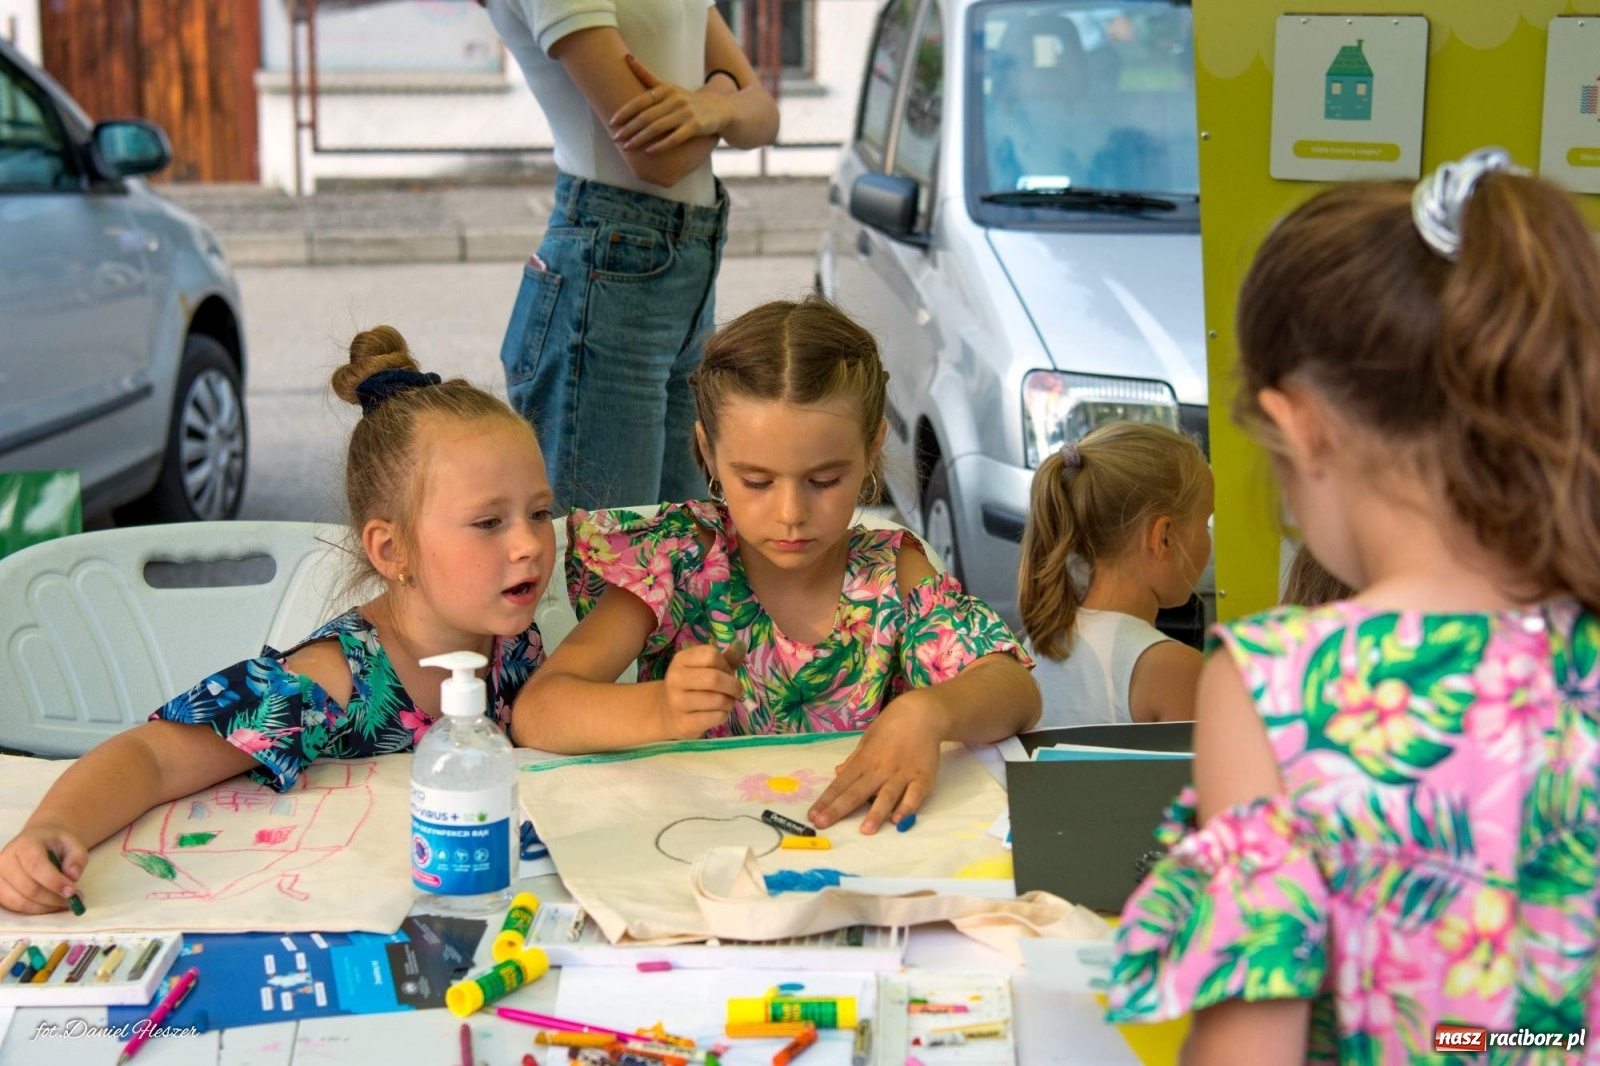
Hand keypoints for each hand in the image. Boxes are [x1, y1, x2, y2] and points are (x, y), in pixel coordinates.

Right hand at [0, 824, 86, 914]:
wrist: (38, 842)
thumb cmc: (55, 844)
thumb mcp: (72, 843)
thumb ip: (77, 857)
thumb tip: (73, 876)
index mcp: (25, 844)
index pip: (36, 865)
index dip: (54, 881)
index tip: (72, 891)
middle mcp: (5, 860)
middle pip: (28, 888)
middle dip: (53, 898)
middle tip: (74, 899)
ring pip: (20, 902)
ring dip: (45, 907)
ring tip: (64, 903)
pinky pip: (15, 907)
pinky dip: (35, 910)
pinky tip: (50, 905)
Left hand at [610, 54, 734, 151]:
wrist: (719, 109)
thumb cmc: (687, 100)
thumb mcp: (668, 86)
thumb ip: (647, 76)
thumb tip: (627, 58)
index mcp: (666, 89)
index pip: (641, 100)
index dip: (625, 111)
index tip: (612, 122)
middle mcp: (675, 99)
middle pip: (647, 116)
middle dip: (629, 128)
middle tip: (615, 138)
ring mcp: (686, 113)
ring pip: (658, 127)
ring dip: (640, 138)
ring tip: (627, 147)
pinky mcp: (696, 126)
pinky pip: (675, 138)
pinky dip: (661, 145)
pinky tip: (649, 151)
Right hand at [656, 640, 745, 738]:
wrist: (666, 713)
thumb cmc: (692, 686)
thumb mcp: (705, 668)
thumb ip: (725, 658)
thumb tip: (742, 645)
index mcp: (681, 660)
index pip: (711, 655)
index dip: (725, 664)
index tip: (726, 672)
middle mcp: (676, 679)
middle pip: (714, 678)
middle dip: (733, 686)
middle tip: (737, 691)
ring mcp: (678, 702)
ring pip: (718, 700)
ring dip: (730, 702)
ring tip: (726, 702)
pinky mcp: (685, 723)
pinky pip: (716, 717)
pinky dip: (724, 715)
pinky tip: (717, 714)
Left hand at [808, 694, 944, 833]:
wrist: (922, 713)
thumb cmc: (892, 726)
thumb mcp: (868, 739)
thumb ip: (855, 759)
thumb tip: (838, 773)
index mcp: (864, 761)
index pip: (841, 784)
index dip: (826, 801)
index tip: (813, 816)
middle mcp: (880, 769)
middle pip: (857, 792)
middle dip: (838, 809)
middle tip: (822, 825)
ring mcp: (902, 773)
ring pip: (887, 796)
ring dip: (876, 813)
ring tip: (865, 830)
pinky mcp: (923, 777)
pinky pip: (915, 794)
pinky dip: (907, 807)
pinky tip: (898, 820)